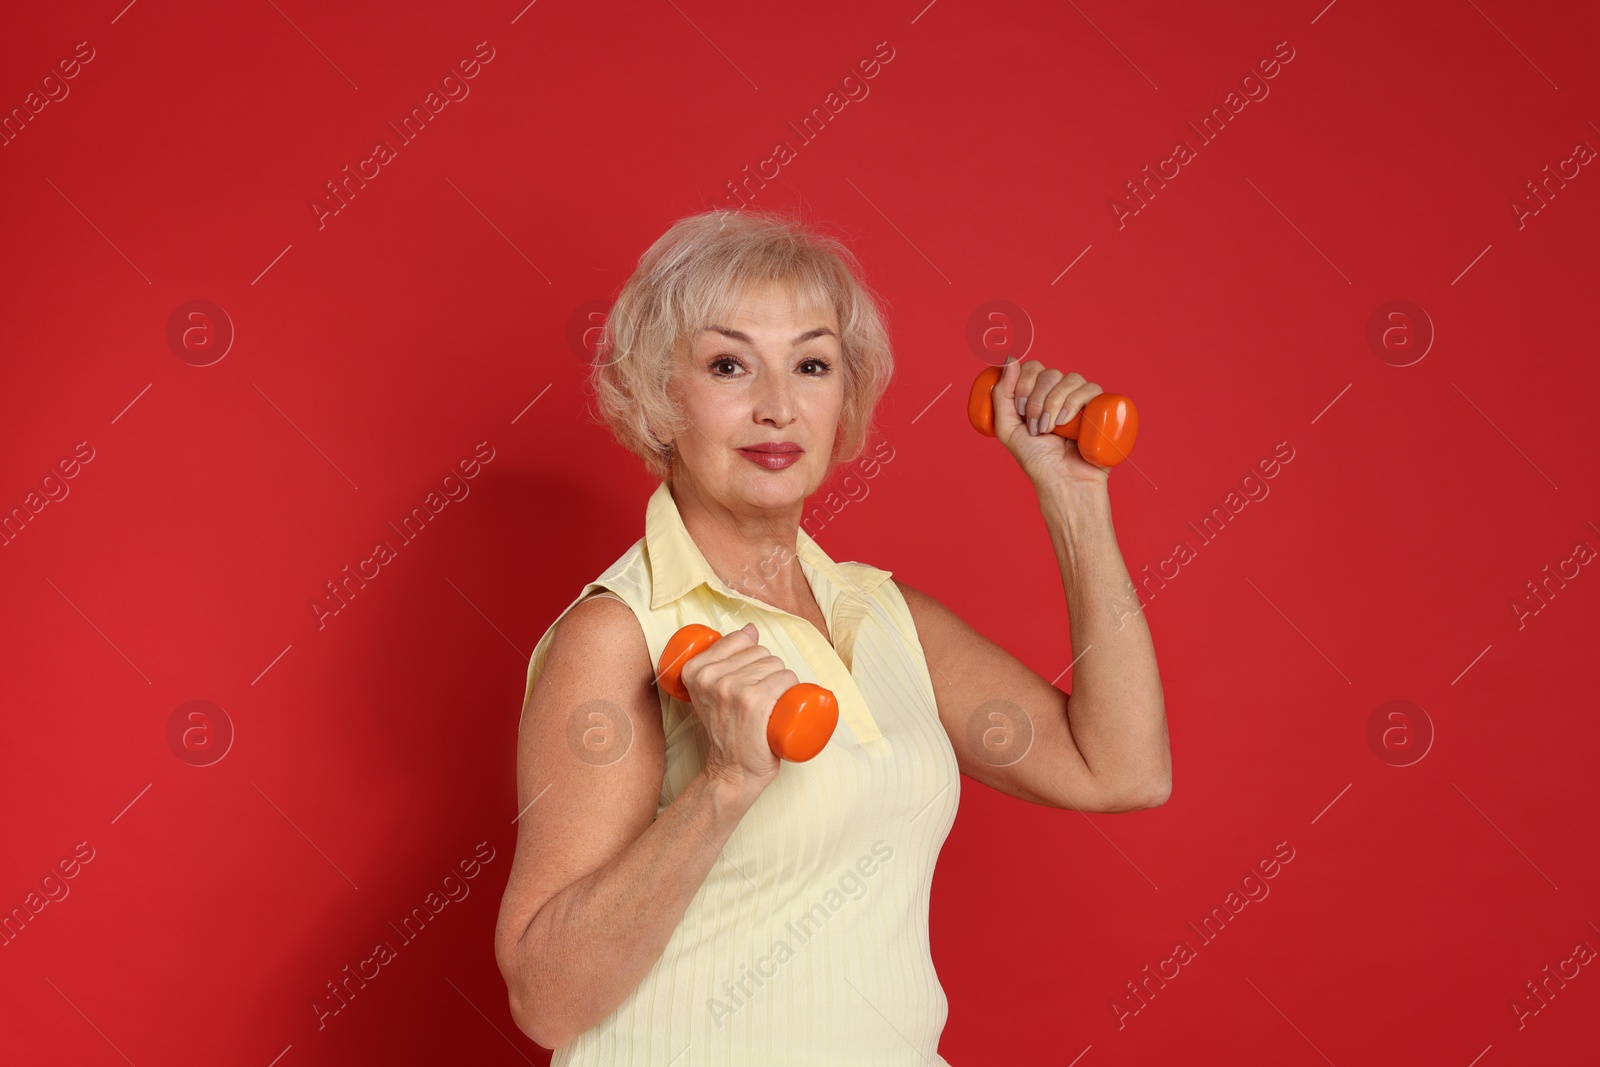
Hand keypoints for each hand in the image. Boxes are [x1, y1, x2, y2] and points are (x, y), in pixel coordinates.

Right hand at [682, 622, 786, 793]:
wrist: (732, 770)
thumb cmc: (728, 731)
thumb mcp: (712, 692)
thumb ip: (723, 658)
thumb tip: (750, 629)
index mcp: (694, 670)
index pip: (740, 640)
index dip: (752, 656)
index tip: (747, 679)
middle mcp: (710, 678)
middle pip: (762, 653)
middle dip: (769, 671)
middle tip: (760, 698)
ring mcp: (732, 689)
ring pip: (777, 666)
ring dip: (783, 682)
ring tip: (771, 704)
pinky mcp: (753, 703)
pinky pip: (784, 680)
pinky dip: (791, 688)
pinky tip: (783, 703)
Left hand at [989, 357, 1112, 488]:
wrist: (1062, 482)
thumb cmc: (1036, 460)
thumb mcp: (1007, 428)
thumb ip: (1001, 395)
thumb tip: (1010, 359)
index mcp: (1039, 394)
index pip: (1033, 367)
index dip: (1023, 383)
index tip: (1019, 410)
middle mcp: (1060, 393)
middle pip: (1049, 372)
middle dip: (1036, 400)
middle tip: (1036, 426)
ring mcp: (1081, 399)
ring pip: (1070, 378)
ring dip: (1054, 403)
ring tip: (1051, 429)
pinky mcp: (1099, 407)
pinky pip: (1091, 388)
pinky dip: (1075, 401)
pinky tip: (1067, 421)